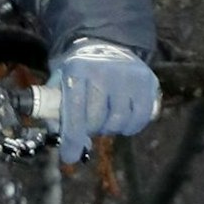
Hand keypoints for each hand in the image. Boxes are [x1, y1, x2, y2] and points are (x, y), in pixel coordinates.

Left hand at [46, 39, 160, 163]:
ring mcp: (128, 75)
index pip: (75, 111)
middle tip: (89, 125)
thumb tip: (71, 149)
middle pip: (97, 120)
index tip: (69, 156)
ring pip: (119, 122)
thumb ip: (56, 114)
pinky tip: (124, 121)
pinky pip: (141, 118)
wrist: (107, 47)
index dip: (72, 138)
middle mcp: (103, 70)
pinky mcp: (147, 81)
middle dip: (90, 129)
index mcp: (77, 69)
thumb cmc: (80, 75)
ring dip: (110, 129)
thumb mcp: (60, 85)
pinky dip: (131, 127)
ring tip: (106, 119)